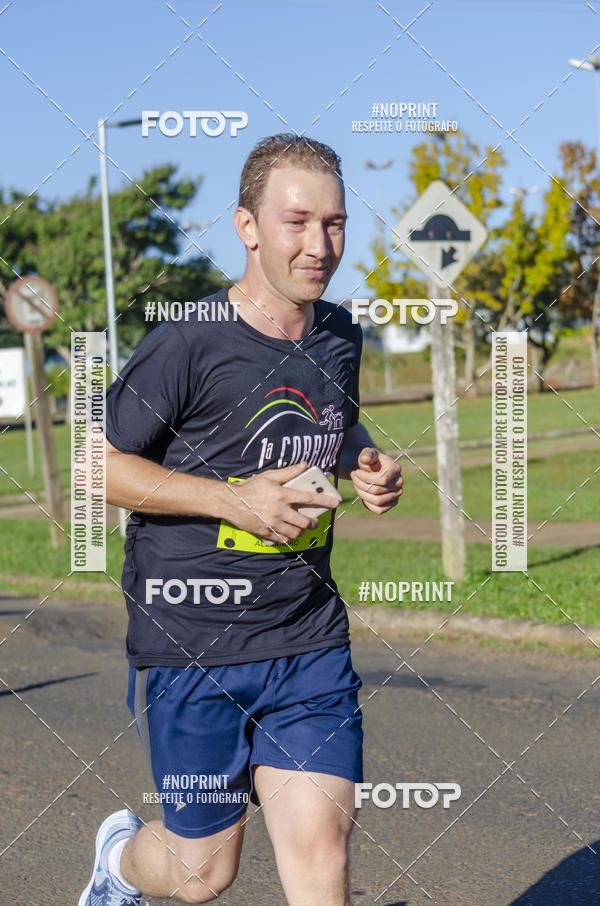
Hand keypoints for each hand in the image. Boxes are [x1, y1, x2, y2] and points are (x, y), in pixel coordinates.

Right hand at [220, 462, 339, 543]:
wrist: (231, 502)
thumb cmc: (250, 488)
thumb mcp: (269, 476)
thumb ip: (288, 472)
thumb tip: (305, 465)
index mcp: (281, 495)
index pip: (309, 498)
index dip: (324, 500)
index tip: (335, 502)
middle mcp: (279, 511)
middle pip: (305, 521)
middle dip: (314, 522)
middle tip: (314, 521)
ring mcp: (273, 524)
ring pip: (296, 532)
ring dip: (302, 530)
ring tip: (302, 526)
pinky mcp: (266, 533)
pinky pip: (284, 539)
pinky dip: (290, 537)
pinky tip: (289, 532)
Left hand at [350, 447, 402, 513]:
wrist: (374, 468)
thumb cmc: (371, 461)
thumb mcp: (368, 453)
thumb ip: (367, 454)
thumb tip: (366, 459)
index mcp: (395, 468)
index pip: (382, 480)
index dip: (365, 478)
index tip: (355, 472)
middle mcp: (399, 482)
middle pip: (377, 491)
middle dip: (360, 485)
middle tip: (353, 477)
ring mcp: (397, 494)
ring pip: (377, 501)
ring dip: (362, 494)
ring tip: (356, 485)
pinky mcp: (392, 503)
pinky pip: (380, 510)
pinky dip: (368, 504)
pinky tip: (363, 494)